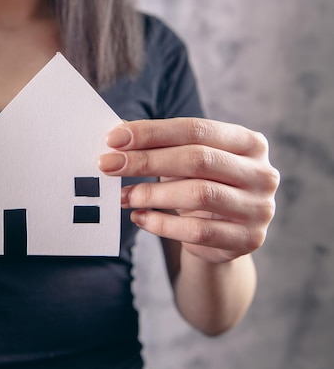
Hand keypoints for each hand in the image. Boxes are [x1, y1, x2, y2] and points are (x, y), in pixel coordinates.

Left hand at [99, 118, 278, 263]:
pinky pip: (196, 232)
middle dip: (146, 161)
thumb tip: (116, 135)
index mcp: (249, 143)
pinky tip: (140, 218)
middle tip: (108, 165)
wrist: (224, 236)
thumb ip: (160, 146)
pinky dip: (162, 224)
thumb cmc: (201, 186)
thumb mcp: (187, 162)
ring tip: (123, 195)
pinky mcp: (246, 239)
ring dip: (151, 194)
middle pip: (197, 159)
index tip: (114, 139)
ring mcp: (258, 208)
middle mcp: (261, 173)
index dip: (152, 132)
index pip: (195, 129)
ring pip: (198, 195)